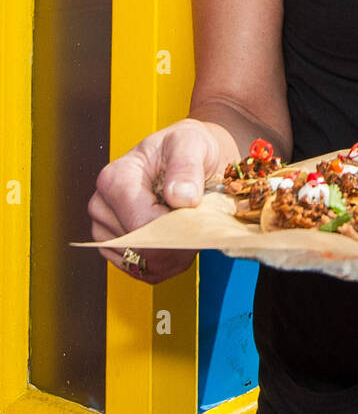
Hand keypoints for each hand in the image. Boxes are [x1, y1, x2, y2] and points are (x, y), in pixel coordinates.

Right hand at [88, 118, 222, 283]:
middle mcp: (102, 205)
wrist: (190, 155)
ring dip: (172, 258)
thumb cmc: (187, 145)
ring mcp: (105, 228)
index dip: (173, 230)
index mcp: (115, 178)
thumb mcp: (192, 143)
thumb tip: (180, 196)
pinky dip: (164, 265)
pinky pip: (140, 270)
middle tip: (198, 226)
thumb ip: (186, 166)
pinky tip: (179, 244)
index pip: (140, 224)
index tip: (196, 219)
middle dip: (175, 246)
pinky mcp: (114, 245)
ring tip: (190, 231)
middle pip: (139, 248)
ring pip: (140, 263)